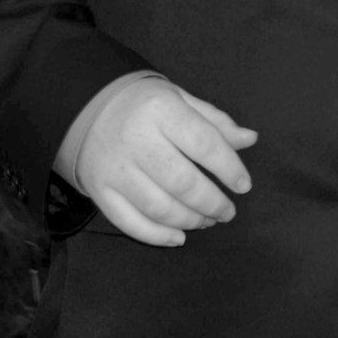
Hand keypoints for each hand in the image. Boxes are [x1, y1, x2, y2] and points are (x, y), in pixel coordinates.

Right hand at [74, 78, 258, 246]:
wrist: (87, 107)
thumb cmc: (145, 104)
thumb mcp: (181, 99)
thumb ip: (216, 121)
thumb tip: (251, 139)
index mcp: (161, 110)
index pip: (204, 143)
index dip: (229, 168)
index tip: (244, 186)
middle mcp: (136, 139)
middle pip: (182, 182)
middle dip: (211, 203)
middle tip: (227, 212)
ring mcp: (114, 168)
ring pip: (158, 207)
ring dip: (190, 220)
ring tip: (208, 221)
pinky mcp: (99, 190)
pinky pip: (130, 222)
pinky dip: (157, 236)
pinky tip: (179, 237)